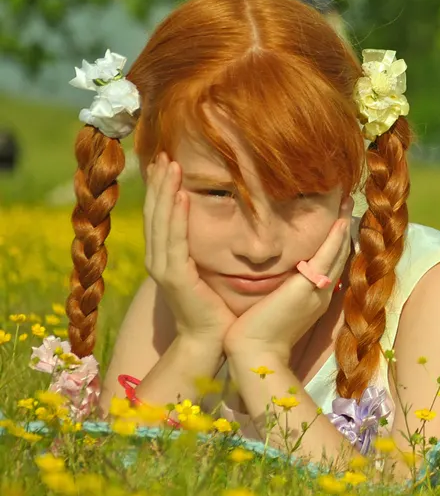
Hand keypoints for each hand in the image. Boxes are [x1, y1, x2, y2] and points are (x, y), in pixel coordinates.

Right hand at [144, 153, 235, 345]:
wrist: (210, 341)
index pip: (162, 215)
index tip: (168, 162)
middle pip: (156, 212)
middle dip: (160, 182)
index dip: (162, 189)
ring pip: (162, 221)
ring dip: (166, 191)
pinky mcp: (174, 277)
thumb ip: (209, 251)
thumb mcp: (211, 272)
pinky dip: (177, 217)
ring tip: (170, 165)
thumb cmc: (217, 309)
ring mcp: (163, 268)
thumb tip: (227, 226)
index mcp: (167, 257)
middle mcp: (159, 259)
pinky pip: (175, 241)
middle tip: (164, 154)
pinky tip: (182, 196)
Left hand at [222, 196, 354, 365]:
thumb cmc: (255, 333)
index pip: (329, 264)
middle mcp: (322, 293)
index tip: (338, 221)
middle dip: (344, 229)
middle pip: (339, 255)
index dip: (336, 242)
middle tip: (348, 204)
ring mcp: (319, 290)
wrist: (255, 352)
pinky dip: (335, 237)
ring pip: (338, 252)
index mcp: (314, 297)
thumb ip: (277, 289)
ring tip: (347, 203)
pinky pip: (327, 256)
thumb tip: (271, 274)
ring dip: (343, 226)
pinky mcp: (309, 286)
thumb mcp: (272, 306)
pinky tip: (340, 219)